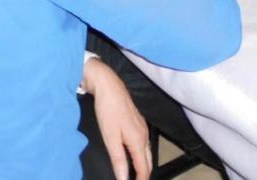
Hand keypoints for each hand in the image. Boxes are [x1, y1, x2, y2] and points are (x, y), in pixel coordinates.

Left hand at [83, 57, 150, 179]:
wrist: (109, 86)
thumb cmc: (108, 111)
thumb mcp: (110, 138)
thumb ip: (118, 160)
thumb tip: (123, 179)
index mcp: (138, 141)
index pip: (144, 168)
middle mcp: (144, 135)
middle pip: (148, 161)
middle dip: (145, 174)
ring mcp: (142, 127)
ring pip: (146, 151)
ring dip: (143, 164)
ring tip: (136, 173)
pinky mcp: (138, 121)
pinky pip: (143, 142)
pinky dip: (140, 153)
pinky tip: (132, 153)